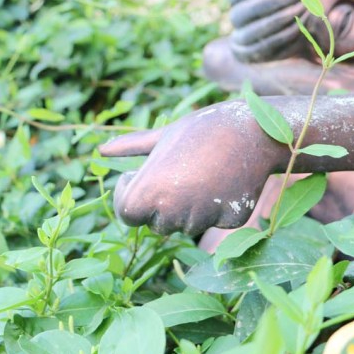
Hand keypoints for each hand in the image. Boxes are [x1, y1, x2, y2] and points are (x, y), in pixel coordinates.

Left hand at [100, 103, 281, 235]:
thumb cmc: (203, 128)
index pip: (127, 213)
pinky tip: (226, 181)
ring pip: (186, 225)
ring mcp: (204, 217)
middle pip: (157, 223)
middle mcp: (174, 209)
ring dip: (190, 207)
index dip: (130, 196)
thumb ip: (132, 147)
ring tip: (205, 173)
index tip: (139, 176)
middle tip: (182, 172)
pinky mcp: (231, 220)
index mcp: (150, 189)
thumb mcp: (165, 134)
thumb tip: (100, 150)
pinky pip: (215, 222)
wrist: (253, 129)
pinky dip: (218, 207)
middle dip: (163, 203)